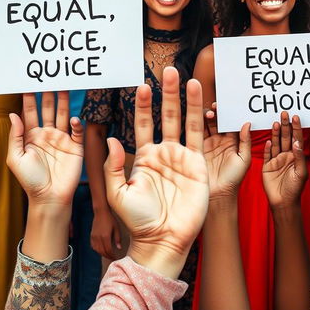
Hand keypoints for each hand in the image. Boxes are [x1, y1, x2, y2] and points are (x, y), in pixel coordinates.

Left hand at [6, 91, 82, 208]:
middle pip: (48, 109)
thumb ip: (15, 136)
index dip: (29, 99)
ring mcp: (62, 138)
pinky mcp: (75, 146)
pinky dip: (76, 123)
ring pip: (63, 115)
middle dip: (48, 95)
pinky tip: (73, 119)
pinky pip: (77, 130)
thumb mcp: (15, 158)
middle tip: (49, 78)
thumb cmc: (30, 181)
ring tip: (64, 87)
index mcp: (31, 136)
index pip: (29, 112)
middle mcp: (47, 133)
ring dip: (64, 102)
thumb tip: (13, 114)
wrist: (50, 197)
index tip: (28, 83)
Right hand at [90, 208, 121, 259]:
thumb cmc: (110, 219)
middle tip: (112, 258)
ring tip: (108, 255)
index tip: (115, 258)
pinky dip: (97, 250)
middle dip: (108, 256)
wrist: (101, 213)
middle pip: (102, 251)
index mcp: (105, 236)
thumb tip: (119, 248)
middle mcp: (98, 238)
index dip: (112, 255)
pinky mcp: (91, 236)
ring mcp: (94, 237)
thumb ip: (117, 238)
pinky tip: (101, 250)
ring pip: (97, 250)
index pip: (108, 250)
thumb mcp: (116, 228)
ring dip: (102, 254)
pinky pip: (93, 246)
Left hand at [104, 68, 208, 277]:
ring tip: (182, 76)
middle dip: (165, 93)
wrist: (163, 240)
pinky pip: (198, 133)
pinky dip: (198, 113)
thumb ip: (112, 167)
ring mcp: (181, 156)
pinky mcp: (197, 162)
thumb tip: (110, 139)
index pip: (143, 124)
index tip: (141, 86)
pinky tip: (197, 95)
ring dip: (182, 98)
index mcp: (143, 156)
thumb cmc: (137, 221)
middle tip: (166, 70)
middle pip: (164, 116)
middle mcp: (163, 152)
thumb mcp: (117, 194)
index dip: (143, 106)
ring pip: (182, 120)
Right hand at [203, 103, 251, 199]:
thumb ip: (245, 141)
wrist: (217, 195)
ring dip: (206, 116)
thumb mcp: (244, 160)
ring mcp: (208, 143)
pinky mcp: (197, 148)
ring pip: (206, 124)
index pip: (231, 122)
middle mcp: (220, 140)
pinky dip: (195, 125)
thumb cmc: (234, 179)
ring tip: (208, 114)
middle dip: (217, 112)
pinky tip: (196, 120)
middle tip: (216, 107)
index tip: (228, 107)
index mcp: (233, 141)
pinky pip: (195, 133)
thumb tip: (247, 123)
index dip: (230, 113)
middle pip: (217, 121)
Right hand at [262, 112, 307, 209]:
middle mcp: (286, 155)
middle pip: (285, 137)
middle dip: (285, 125)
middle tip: (284, 113)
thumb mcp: (301, 173)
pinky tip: (269, 140)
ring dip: (275, 133)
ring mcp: (276, 160)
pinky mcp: (267, 166)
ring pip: (276, 143)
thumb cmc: (295, 189)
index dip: (296, 128)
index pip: (296, 138)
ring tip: (276, 122)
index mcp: (295, 156)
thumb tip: (296, 142)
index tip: (296, 117)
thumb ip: (299, 157)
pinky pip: (267, 154)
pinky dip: (267, 147)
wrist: (283, 202)